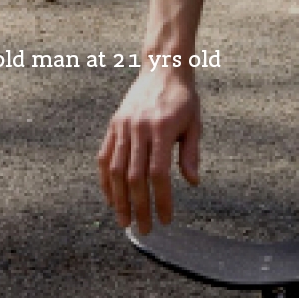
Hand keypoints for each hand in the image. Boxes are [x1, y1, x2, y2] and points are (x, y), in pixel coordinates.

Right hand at [98, 67, 200, 234]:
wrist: (163, 69)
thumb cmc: (184, 98)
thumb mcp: (194, 124)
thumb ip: (191, 153)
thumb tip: (193, 182)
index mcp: (161, 129)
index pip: (158, 174)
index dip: (161, 199)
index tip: (166, 219)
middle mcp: (138, 129)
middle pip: (134, 177)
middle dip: (139, 207)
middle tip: (144, 229)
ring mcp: (123, 127)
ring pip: (114, 170)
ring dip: (119, 200)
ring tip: (124, 221)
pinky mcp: (114, 126)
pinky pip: (104, 158)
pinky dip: (105, 181)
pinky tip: (111, 199)